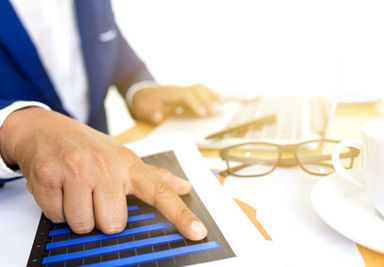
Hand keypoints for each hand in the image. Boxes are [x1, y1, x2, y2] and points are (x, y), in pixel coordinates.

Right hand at [0, 107, 206, 239]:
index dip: (181, 215)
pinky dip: (56, 209)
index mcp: (129, 164)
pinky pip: (56, 217)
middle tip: (93, 195)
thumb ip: (155, 176)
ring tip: (74, 190)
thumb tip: (185, 187)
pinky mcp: (48, 177)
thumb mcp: (123, 156)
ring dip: (77, 215)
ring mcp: (76, 170)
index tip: (197, 232)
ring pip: (83, 225)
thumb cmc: (87, 146)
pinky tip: (59, 188)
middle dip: (101, 217)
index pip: (161, 193)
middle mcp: (106, 166)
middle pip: (114, 224)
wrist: (43, 129)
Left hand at [131, 84, 221, 123]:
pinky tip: (219, 101)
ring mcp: (182, 90)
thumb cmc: (145, 103)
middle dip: (206, 101)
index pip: (184, 95)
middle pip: (195, 90)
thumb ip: (150, 114)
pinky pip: (200, 91)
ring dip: (211, 95)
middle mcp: (177, 89)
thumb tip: (158, 117)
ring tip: (221, 106)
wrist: (142, 94)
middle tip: (215, 113)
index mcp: (168, 93)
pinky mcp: (186, 93)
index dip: (194, 103)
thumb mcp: (143, 110)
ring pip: (199, 88)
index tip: (202, 113)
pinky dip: (211, 95)